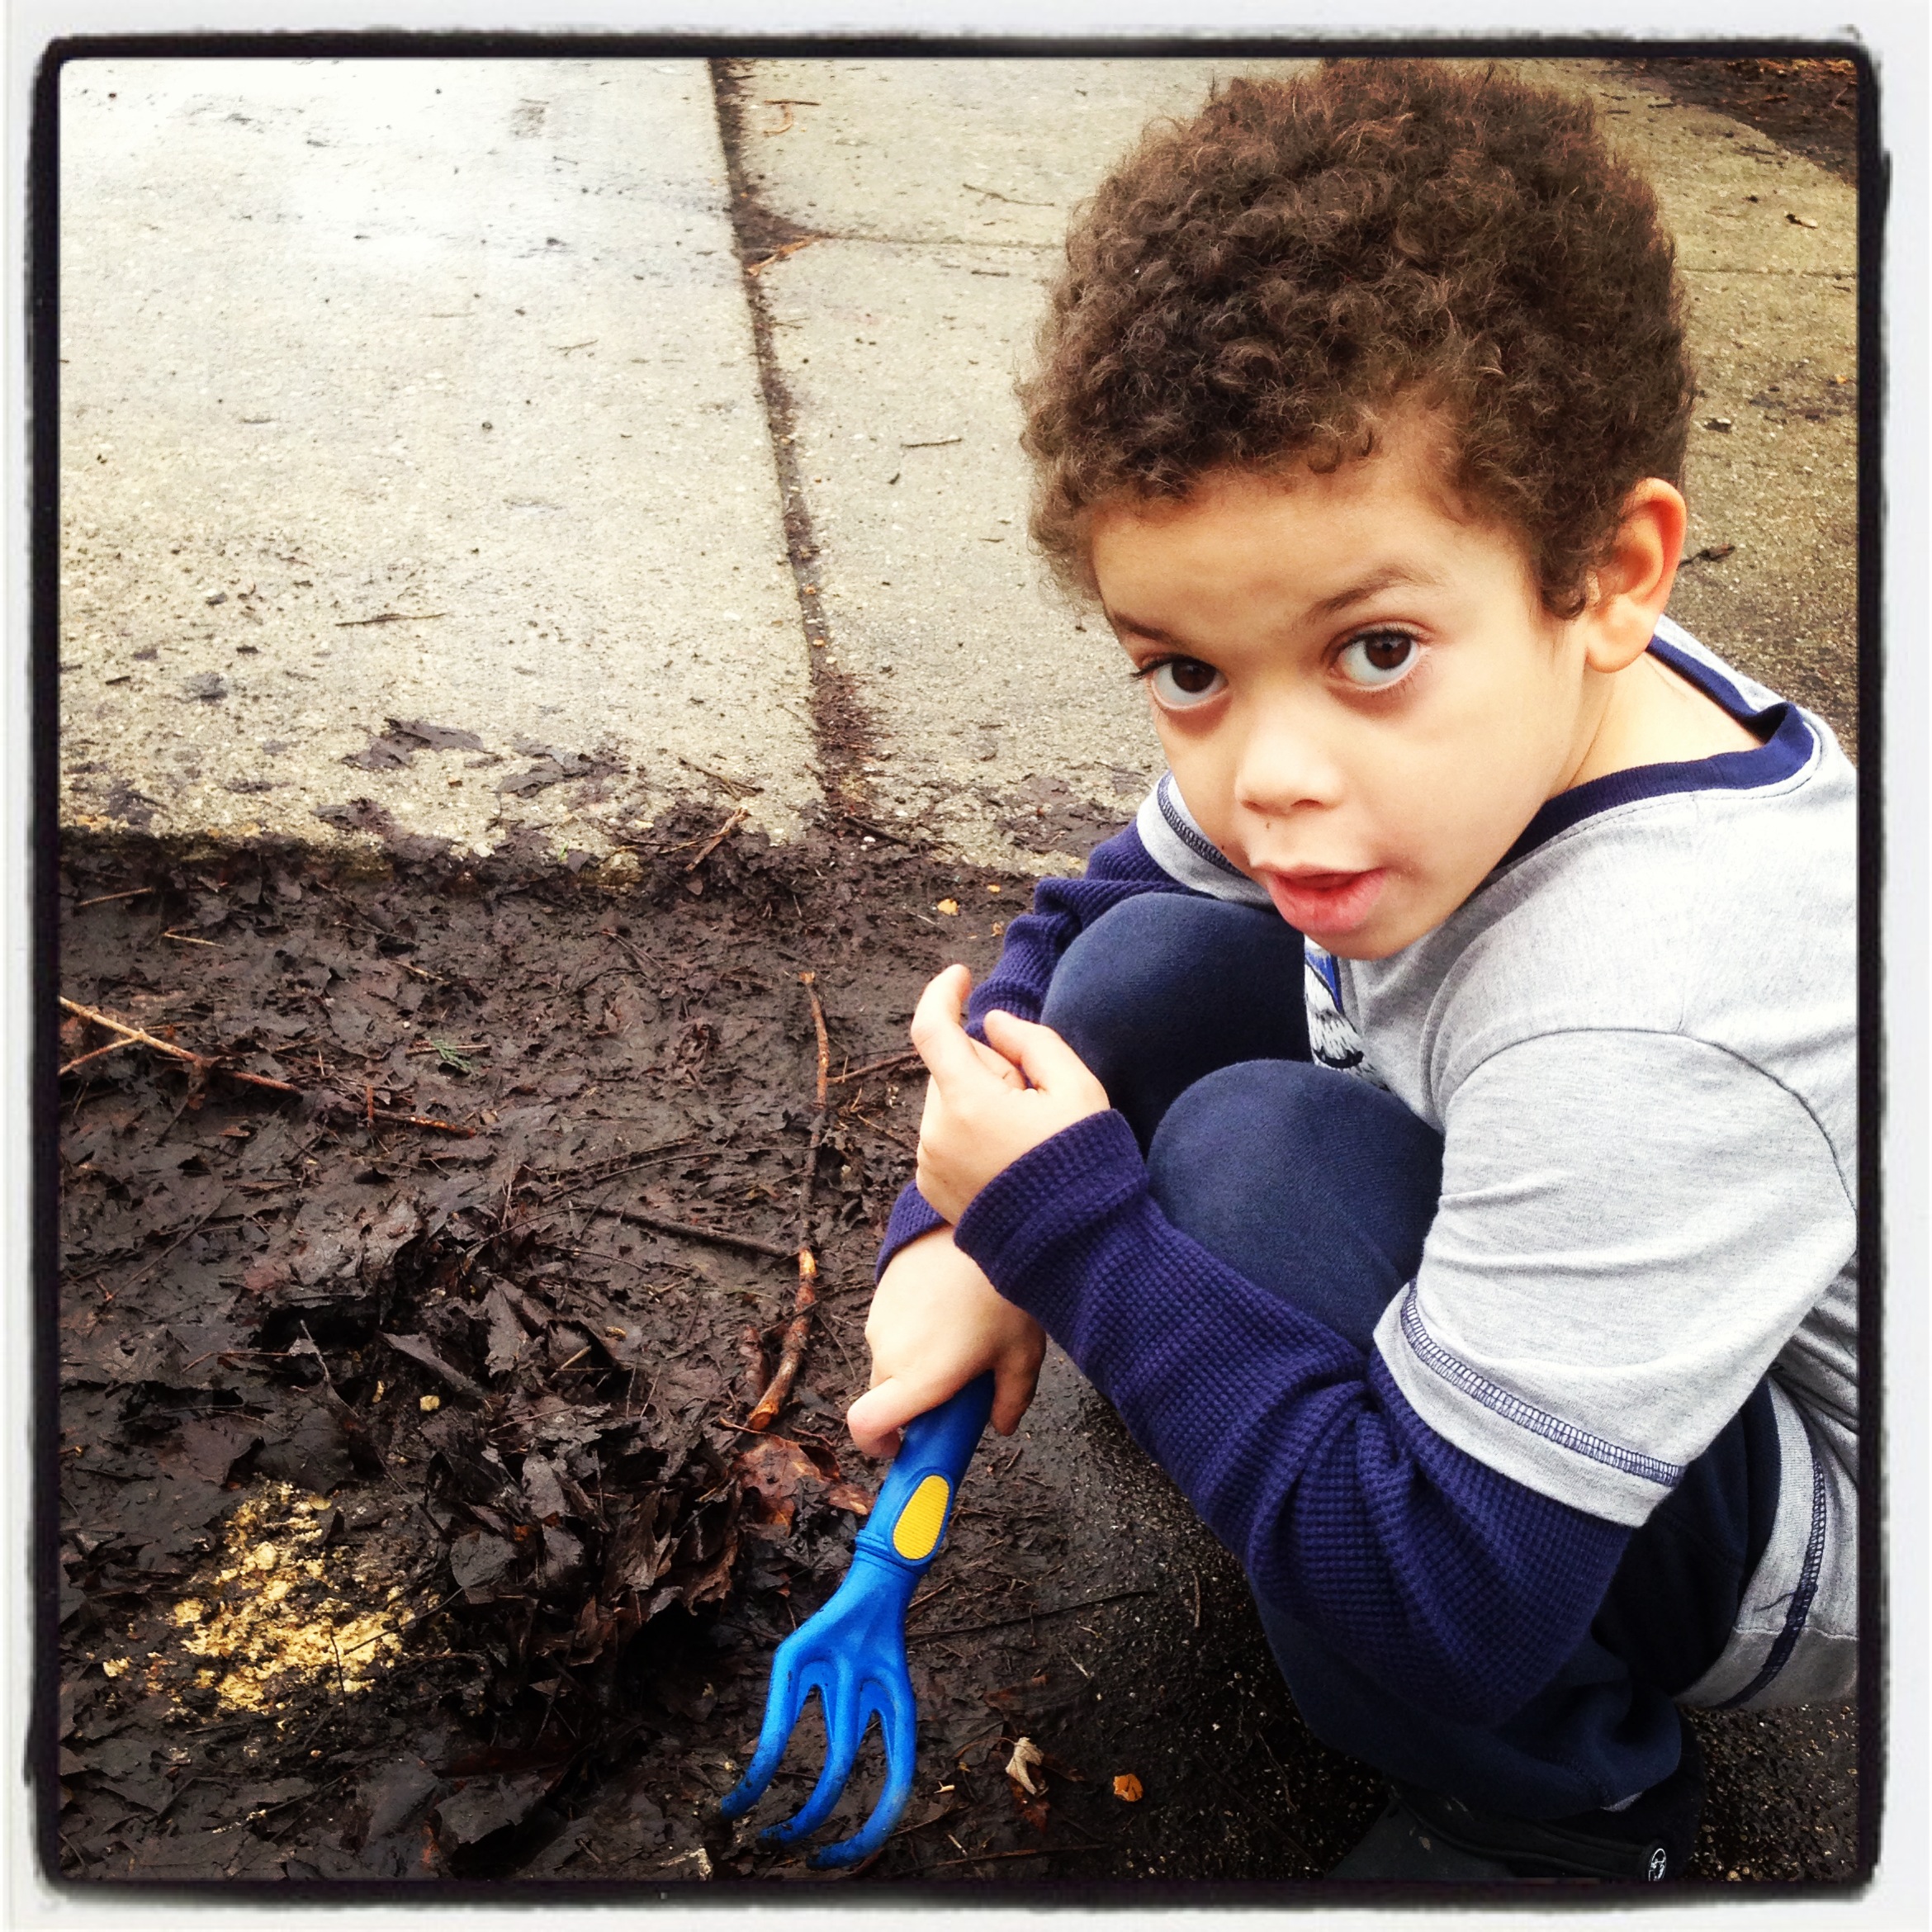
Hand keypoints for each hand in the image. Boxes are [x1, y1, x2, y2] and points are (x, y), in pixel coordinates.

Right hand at [846, 1226, 1044, 1459]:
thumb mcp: (1022, 1353)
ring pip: (889, 1362)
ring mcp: (880, 1321)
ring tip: (961, 1335)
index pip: (866, 1426)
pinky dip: (912, 1334)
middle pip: (886, 1398)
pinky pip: (890, 1331)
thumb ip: (1010, 1400)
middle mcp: (889, 1353)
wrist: (976, 1215)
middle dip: (914, 1403)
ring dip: (915, 1364)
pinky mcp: (880, 1295)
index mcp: (921, 1378)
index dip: (878, 1446)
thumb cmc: (1000, 1290)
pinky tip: (949, 1309)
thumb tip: (1000, 1427)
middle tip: (956, 1386)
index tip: (903, 1448)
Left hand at [909, 963, 1110, 1223]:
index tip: (962, 976)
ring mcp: (929, 1164)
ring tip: (1024, 1137)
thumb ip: (1033, 1042)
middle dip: (985, 1066)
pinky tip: (1008, 1160)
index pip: (931, 1029)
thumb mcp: (1077, 1089)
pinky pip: (943, 1138)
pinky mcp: (931, 1189)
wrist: (1075, 1249)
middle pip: (949, 1068)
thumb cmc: (1084, 1164)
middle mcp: (935, 1132)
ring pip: (947, 1103)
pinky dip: (969, 1133)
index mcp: (967, 1102)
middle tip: (1033, 1097)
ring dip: (977, 1101)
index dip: (942, 992)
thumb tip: (991, 1023)